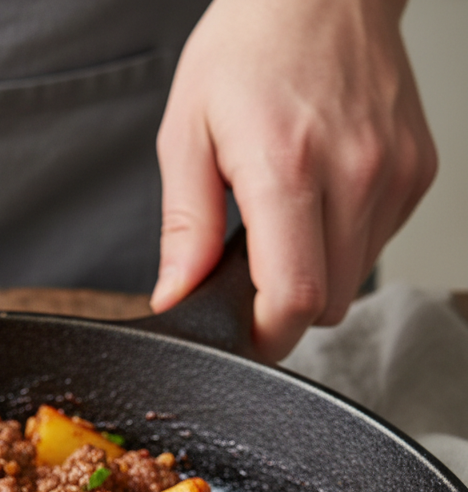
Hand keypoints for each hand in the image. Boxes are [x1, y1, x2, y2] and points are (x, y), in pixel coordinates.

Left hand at [151, 0, 436, 361]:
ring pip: (353, 279)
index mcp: (286, 168)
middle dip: (285, 308)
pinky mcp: (418, 170)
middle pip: (326, 303)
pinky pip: (376, 245)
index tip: (244, 336)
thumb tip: (175, 295)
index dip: (266, 336)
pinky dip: (343, 242)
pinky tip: (319, 199)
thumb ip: (185, 227)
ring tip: (286, 218)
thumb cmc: (245, 52)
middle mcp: (354, 173)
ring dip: (315, 274)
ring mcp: (394, 172)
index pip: (294, 297)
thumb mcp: (186, 135)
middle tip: (253, 271)